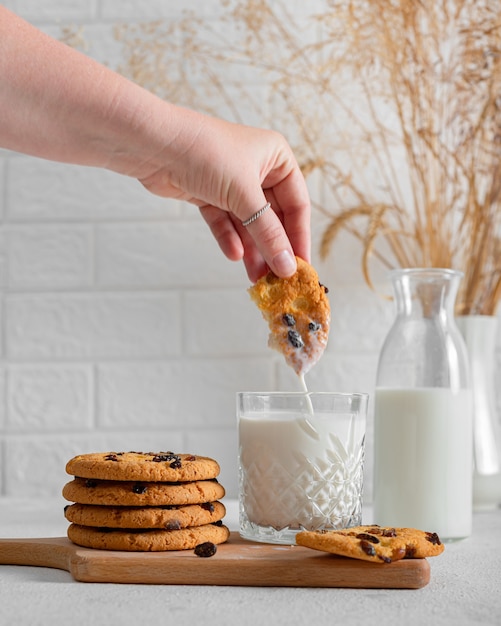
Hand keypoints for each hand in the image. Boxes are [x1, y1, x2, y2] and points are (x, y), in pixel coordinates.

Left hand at [138, 114, 310, 281]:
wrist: (152, 144)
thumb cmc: (206, 154)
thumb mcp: (244, 195)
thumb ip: (267, 234)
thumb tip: (288, 266)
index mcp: (276, 158)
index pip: (297, 205)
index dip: (299, 237)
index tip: (301, 267)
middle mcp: (257, 169)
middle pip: (272, 218)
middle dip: (272, 247)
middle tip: (277, 279)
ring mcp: (231, 183)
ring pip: (248, 224)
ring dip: (252, 250)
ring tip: (255, 277)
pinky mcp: (208, 194)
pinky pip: (225, 222)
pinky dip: (229, 238)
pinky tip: (234, 255)